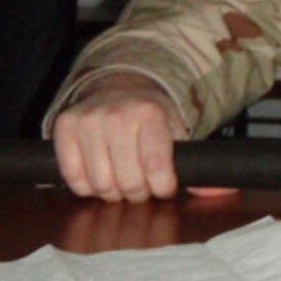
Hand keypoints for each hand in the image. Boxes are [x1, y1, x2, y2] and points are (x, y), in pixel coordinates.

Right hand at [52, 73, 190, 201]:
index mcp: (151, 114)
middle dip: (139, 193)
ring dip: (113, 192)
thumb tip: (217, 191)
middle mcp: (117, 115)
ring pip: (100, 184)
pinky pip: (73, 178)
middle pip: (128, 181)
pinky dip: (87, 187)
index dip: (162, 187)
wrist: (120, 87)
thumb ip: (196, 162)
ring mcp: (87, 121)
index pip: (156, 166)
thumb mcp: (178, 131)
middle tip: (142, 185)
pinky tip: (99, 176)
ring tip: (121, 180)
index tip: (164, 187)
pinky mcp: (64, 128)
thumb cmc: (151, 117)